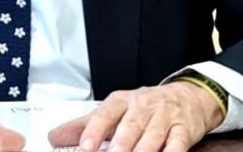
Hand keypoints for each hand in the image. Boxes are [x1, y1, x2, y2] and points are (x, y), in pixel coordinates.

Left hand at [48, 82, 224, 151]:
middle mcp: (143, 107)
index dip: (94, 130)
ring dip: (143, 150)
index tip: (84, 146)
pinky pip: (178, 142)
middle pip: (130, 126)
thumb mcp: (115, 110)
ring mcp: (164, 118)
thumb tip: (54, 137)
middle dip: (120, 144)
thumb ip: (85, 125)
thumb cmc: (145, 107)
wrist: (187, 96)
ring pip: (153, 135)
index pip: (105, 115)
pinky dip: (172, 151)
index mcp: (122, 101)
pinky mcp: (184, 129)